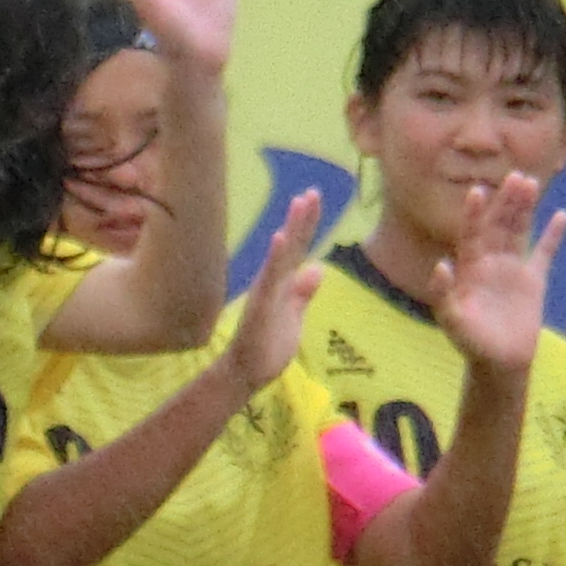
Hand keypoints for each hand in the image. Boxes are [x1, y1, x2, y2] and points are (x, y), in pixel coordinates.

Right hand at [220, 192, 323, 391]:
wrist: (248, 373)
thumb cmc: (268, 347)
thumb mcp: (294, 316)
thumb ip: (303, 292)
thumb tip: (317, 268)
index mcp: (283, 283)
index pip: (299, 249)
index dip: (308, 224)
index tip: (315, 197)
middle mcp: (273, 282)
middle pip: (291, 245)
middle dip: (302, 219)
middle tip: (313, 192)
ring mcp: (266, 292)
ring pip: (281, 256)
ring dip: (290, 228)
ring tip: (298, 203)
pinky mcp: (260, 306)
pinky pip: (269, 279)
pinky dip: (274, 258)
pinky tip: (279, 237)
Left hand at [434, 172, 556, 377]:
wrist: (499, 363)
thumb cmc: (471, 343)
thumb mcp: (452, 320)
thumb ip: (442, 294)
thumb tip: (440, 265)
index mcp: (469, 267)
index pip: (471, 233)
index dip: (475, 213)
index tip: (478, 191)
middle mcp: (490, 261)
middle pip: (498, 224)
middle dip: (505, 201)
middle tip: (515, 177)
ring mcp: (512, 269)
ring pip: (519, 231)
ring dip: (524, 208)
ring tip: (531, 182)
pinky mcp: (533, 280)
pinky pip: (545, 253)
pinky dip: (553, 235)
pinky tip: (562, 215)